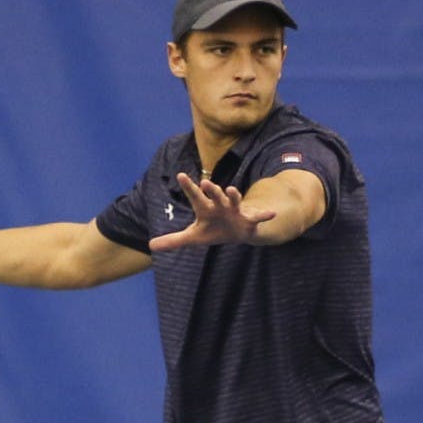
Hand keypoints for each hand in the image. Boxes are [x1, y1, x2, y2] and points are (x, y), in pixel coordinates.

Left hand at [148, 173, 275, 250]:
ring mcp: (235, 211)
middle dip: (210, 190)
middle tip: (205, 182)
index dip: (188, 186)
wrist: (238, 233)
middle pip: (214, 196)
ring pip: (234, 201)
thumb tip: (151, 246)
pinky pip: (257, 217)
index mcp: (205, 209)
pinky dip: (264, 215)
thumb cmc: (213, 230)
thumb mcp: (193, 237)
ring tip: (231, 189)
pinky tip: (271, 213)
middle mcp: (220, 206)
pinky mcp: (249, 220)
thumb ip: (173, 240)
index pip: (195, 196)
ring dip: (233, 195)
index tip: (180, 175)